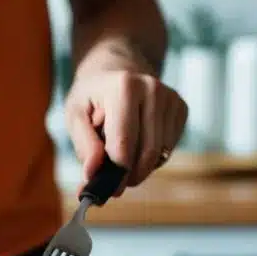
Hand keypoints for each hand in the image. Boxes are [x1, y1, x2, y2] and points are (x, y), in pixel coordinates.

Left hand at [64, 39, 186, 193]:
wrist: (117, 69)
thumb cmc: (92, 95)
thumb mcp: (75, 115)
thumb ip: (84, 146)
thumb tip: (92, 174)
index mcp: (124, 87)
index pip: (124, 144)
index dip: (114, 173)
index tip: (105, 187)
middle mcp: (152, 89)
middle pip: (147, 152)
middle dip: (130, 175)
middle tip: (115, 184)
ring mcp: (171, 97)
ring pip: (160, 154)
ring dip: (140, 166)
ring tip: (121, 155)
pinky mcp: (181, 107)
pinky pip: (169, 148)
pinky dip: (152, 156)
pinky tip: (138, 143)